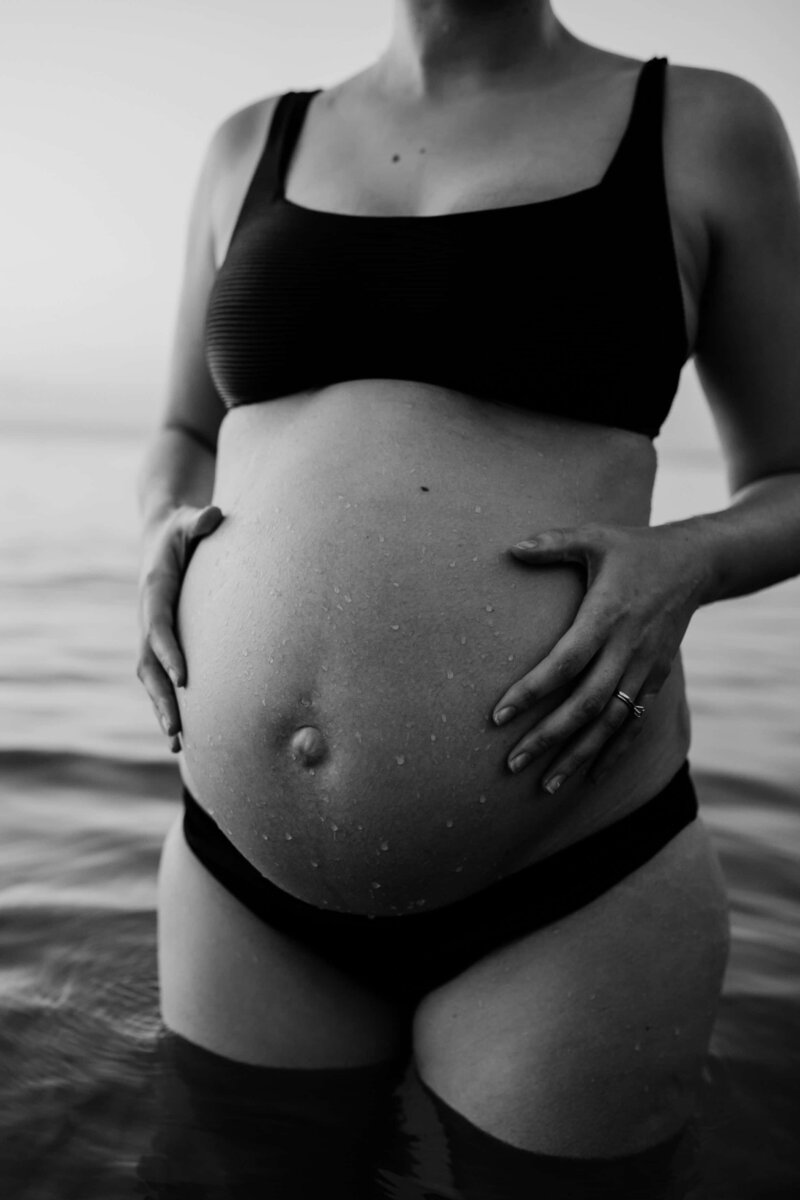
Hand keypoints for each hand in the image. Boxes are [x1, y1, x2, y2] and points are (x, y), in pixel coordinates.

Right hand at [136, 504, 223, 750]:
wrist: (163, 536)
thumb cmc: (184, 528)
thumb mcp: (190, 519)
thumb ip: (200, 520)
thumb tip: (213, 515)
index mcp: (154, 590)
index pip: (158, 627)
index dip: (169, 652)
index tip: (184, 678)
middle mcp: (147, 617)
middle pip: (148, 664)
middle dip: (161, 698)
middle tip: (176, 730)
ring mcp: (151, 633)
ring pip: (151, 679)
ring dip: (162, 710)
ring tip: (177, 745)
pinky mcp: (161, 643)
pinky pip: (160, 679)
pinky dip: (168, 705)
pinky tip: (183, 737)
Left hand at [491, 522, 711, 791]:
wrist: (695, 564)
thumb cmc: (634, 548)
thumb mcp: (594, 536)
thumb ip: (553, 543)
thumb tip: (510, 549)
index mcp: (606, 616)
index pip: (564, 662)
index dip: (532, 691)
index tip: (498, 716)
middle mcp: (627, 648)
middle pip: (585, 704)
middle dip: (547, 737)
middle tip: (511, 763)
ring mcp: (645, 668)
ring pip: (611, 723)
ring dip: (578, 756)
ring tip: (545, 785)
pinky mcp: (656, 678)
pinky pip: (634, 723)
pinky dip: (613, 753)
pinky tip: (590, 777)